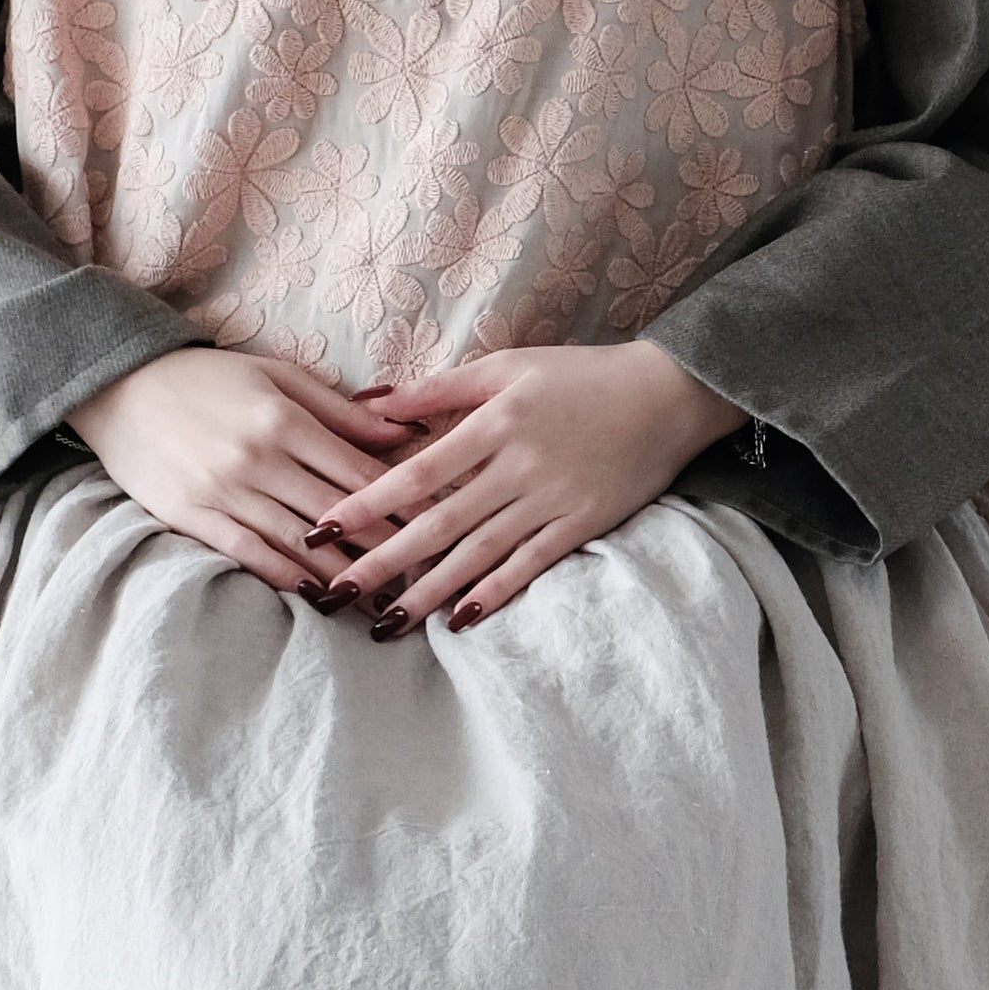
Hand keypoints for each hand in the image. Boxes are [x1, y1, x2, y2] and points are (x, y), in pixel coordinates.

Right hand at [67, 347, 410, 595]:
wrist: (120, 387)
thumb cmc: (208, 379)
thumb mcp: (277, 377)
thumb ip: (340, 410)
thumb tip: (402, 434)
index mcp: (283, 419)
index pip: (359, 472)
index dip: (405, 504)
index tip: (440, 528)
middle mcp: (257, 458)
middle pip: (337, 513)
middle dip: (386, 547)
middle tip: (425, 575)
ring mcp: (222, 490)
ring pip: (298, 541)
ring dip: (342, 574)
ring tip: (382, 598)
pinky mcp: (190, 516)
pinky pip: (246, 553)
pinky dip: (283, 575)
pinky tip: (314, 595)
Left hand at [317, 340, 742, 626]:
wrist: (666, 394)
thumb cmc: (579, 375)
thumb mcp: (506, 366)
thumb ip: (439, 390)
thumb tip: (370, 406)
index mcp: (494, 422)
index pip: (416, 473)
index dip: (365, 504)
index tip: (322, 529)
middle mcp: (519, 465)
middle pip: (438, 523)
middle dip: (383, 562)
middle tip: (337, 593)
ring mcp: (552, 499)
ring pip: (479, 553)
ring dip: (430, 591)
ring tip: (387, 623)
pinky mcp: (582, 525)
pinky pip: (531, 565)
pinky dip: (495, 592)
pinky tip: (461, 619)